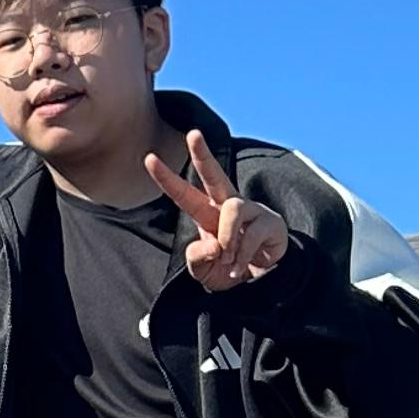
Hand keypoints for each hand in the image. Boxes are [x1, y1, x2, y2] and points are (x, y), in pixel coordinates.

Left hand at [144, 128, 289, 291]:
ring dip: (228, 238)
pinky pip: (252, 233)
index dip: (166, 177)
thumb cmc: (226, 269)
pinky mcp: (270, 222)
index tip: (149, 158)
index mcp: (206, 214)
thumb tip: (212, 244)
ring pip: (232, 208)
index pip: (183, 193)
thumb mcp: (203, 270)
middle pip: (214, 175)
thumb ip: (198, 258)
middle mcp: (227, 206)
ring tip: (227, 259)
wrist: (258, 284)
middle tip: (193, 133)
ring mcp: (251, 211)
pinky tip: (239, 268)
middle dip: (203, 154)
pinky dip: (241, 256)